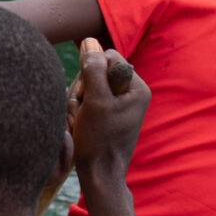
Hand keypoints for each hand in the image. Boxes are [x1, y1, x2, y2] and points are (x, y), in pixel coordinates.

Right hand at [68, 37, 148, 184]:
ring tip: (81, 123)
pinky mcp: (106, 115)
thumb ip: (93, 68)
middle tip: (82, 113)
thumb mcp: (95, 101)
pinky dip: (78, 113)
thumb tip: (89, 40)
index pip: (108, 57)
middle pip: (96, 71)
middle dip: (82, 90)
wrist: (99, 175)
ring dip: (77, 103)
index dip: (90, 72)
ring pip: (86, 87)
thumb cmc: (99, 140)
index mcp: (138, 87)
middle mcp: (131, 93)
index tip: (88, 96)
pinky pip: (85, 102)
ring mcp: (118, 104)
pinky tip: (80, 127)